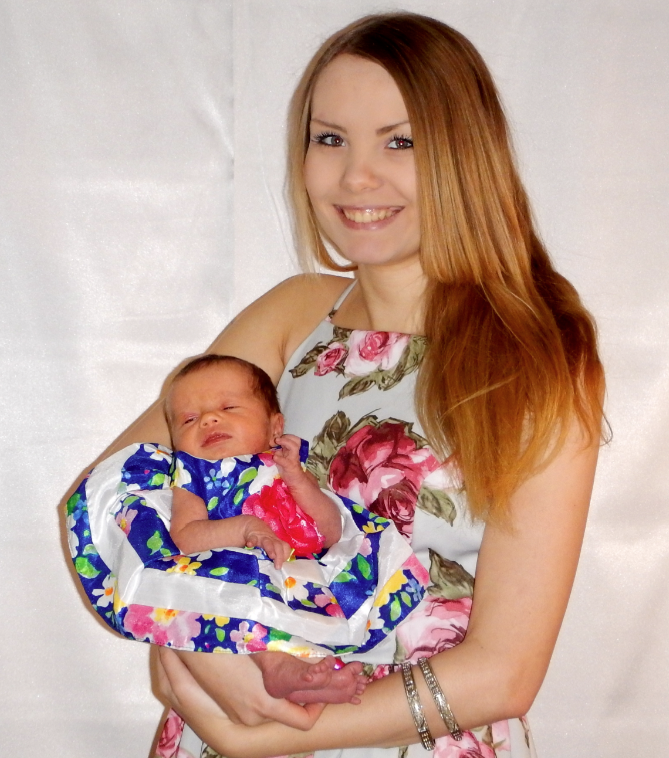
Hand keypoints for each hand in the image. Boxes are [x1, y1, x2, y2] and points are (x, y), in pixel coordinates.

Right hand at [158, 648, 325, 730]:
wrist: (189, 642)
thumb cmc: (227, 638)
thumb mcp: (264, 645)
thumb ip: (292, 656)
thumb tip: (320, 659)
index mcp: (264, 702)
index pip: (304, 721)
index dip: (319, 706)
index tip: (324, 685)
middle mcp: (252, 715)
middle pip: (289, 716)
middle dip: (301, 697)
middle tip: (312, 674)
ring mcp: (238, 714)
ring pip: (272, 710)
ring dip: (282, 695)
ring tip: (289, 668)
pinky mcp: (228, 707)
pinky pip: (255, 707)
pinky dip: (265, 694)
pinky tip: (265, 670)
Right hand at [242, 515, 291, 568]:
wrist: (251, 525)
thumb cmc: (262, 539)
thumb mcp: (270, 545)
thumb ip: (273, 555)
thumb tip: (277, 570)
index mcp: (276, 543)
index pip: (285, 547)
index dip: (285, 555)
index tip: (283, 564)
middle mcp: (271, 540)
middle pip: (278, 546)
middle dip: (280, 556)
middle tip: (278, 566)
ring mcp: (262, 538)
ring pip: (268, 543)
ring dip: (271, 549)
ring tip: (272, 556)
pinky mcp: (252, 536)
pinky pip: (252, 539)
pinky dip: (252, 542)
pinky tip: (249, 545)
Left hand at [272, 434, 303, 478]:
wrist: (296, 480)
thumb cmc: (288, 468)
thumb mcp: (283, 457)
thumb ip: (279, 451)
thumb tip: (271, 444)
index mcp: (293, 450)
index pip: (294, 439)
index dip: (287, 436)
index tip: (278, 436)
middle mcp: (294, 453)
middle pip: (296, 440)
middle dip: (287, 437)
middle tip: (277, 439)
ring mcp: (293, 459)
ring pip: (294, 447)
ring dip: (285, 442)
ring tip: (277, 442)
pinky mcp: (290, 466)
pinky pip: (285, 461)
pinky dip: (279, 458)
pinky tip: (274, 458)